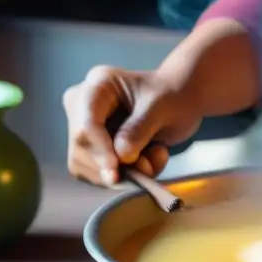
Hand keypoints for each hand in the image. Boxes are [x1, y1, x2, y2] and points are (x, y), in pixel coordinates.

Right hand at [63, 65, 201, 185]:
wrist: (179, 102)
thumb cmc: (172, 97)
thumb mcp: (162, 108)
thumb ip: (140, 130)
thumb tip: (121, 155)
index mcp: (98, 84)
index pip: (86, 124)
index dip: (100, 150)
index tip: (118, 170)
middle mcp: (82, 105)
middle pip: (81, 148)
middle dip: (115, 166)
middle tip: (149, 165)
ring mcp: (82, 128)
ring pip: (86, 166)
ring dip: (123, 173)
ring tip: (154, 157)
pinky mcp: (89, 149)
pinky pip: (97, 175)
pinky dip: (125, 177)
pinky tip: (148, 161)